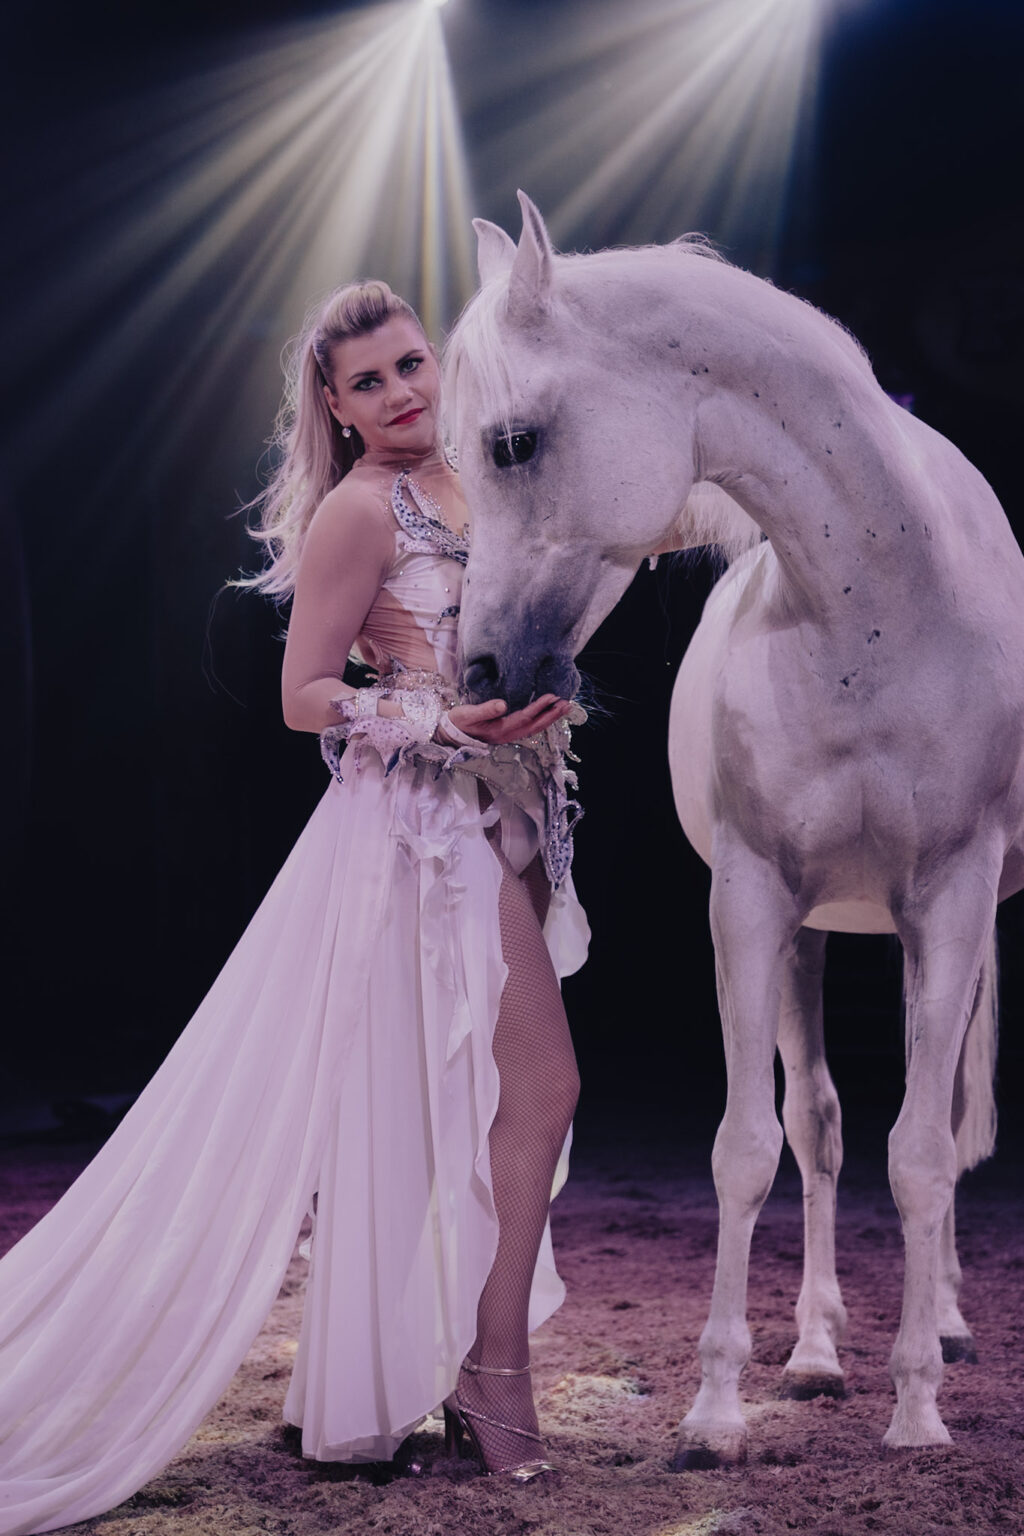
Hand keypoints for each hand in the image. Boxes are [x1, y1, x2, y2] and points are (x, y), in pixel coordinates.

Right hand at [446, 693, 571, 744]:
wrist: (449, 735)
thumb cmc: (458, 722)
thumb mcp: (469, 714)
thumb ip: (486, 709)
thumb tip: (503, 704)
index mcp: (500, 730)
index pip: (525, 717)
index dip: (540, 707)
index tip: (553, 697)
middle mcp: (507, 735)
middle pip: (535, 726)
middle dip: (552, 715)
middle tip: (567, 704)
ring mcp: (508, 736)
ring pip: (534, 728)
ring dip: (549, 718)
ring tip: (563, 708)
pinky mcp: (506, 733)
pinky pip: (528, 728)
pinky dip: (540, 721)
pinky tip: (546, 714)